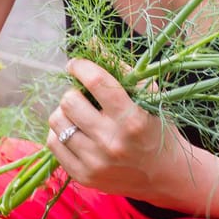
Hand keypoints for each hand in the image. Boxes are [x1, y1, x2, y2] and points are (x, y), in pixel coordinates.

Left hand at [46, 58, 186, 203]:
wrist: (166, 175)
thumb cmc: (157, 129)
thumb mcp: (149, 97)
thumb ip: (121, 69)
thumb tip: (92, 42)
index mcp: (133, 119)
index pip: (96, 82)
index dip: (80, 67)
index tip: (76, 65)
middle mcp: (112, 142)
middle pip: (69, 101)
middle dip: (74, 93)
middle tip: (83, 97)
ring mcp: (96, 162)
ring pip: (57, 121)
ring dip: (65, 113)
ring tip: (80, 115)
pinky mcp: (84, 176)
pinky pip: (53, 143)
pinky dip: (60, 133)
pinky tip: (76, 132)